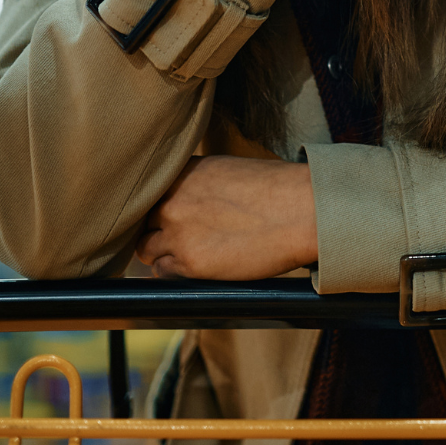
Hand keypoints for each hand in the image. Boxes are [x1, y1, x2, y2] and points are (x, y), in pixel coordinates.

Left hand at [135, 155, 318, 280]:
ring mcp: (177, 231)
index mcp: (184, 172)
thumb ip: (199, 184)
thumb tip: (188, 202)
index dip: (157, 207)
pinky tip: (197, 267)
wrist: (303, 211)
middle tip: (178, 238)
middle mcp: (173, 199)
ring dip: (162, 253)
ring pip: (146, 250)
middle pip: (142, 221)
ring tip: (189, 254)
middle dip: (156, 230)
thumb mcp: (229, 171)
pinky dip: (174, 273)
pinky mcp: (190, 262)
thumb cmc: (278, 190)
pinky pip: (163, 273)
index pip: (149, 193)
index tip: (167, 216)